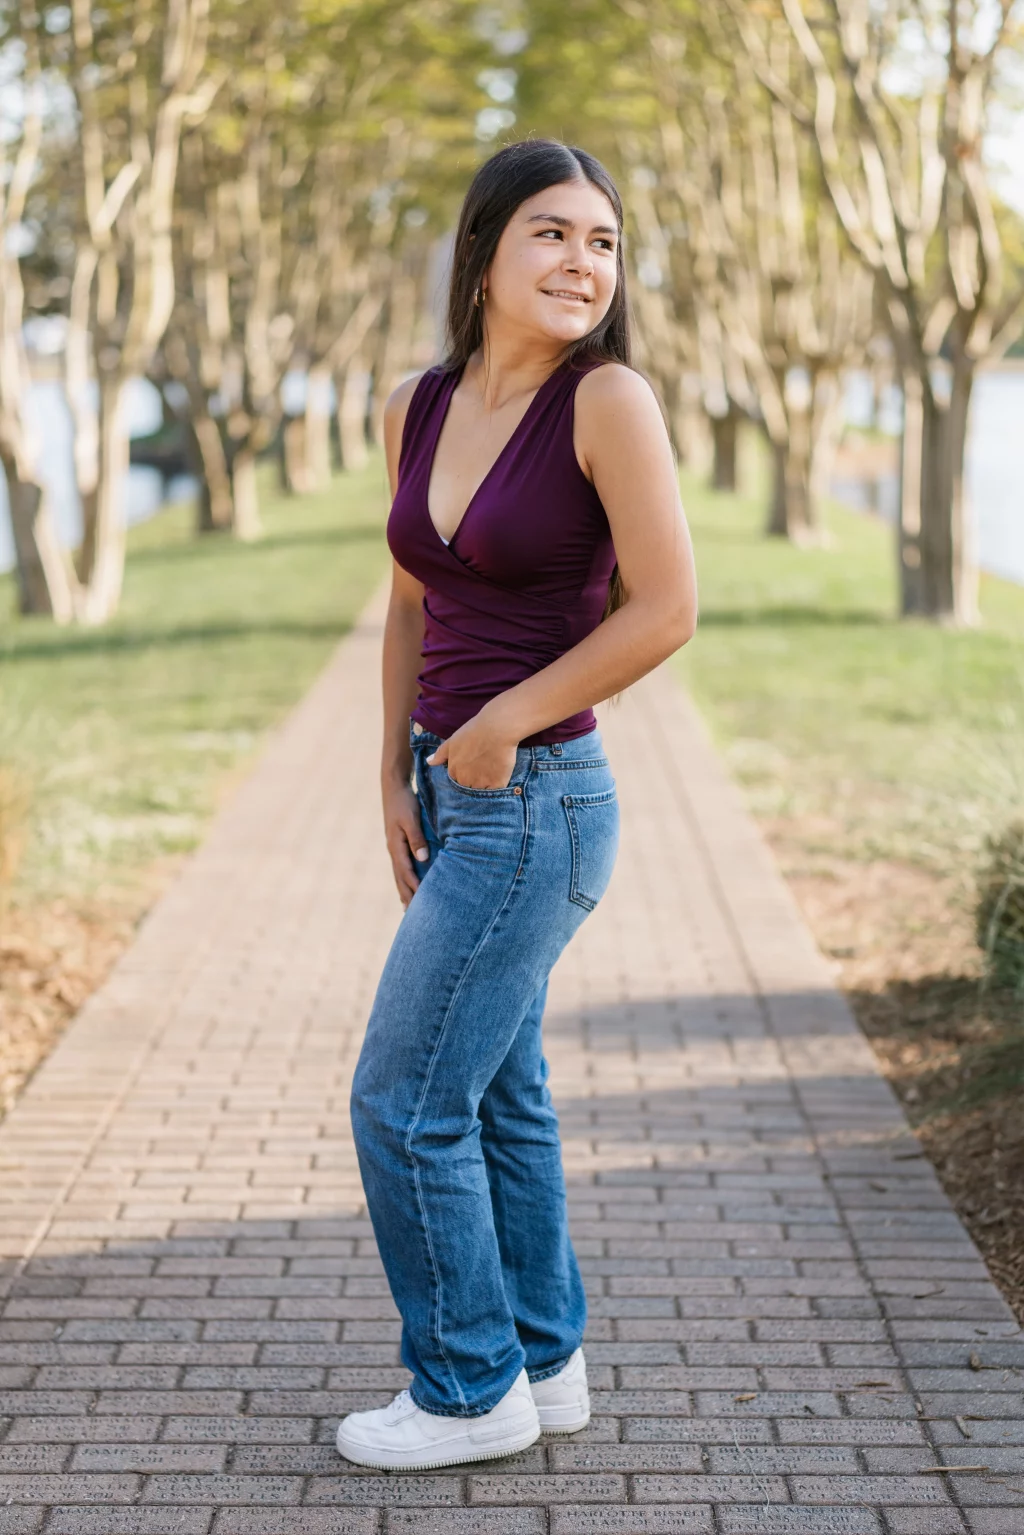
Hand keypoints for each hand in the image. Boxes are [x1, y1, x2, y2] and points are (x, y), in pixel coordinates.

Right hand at [382, 778, 428, 906]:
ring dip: (404, 891)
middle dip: (407, 896)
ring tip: (408, 908)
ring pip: (399, 874)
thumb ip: (416, 838)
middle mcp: (393, 850)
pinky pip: (401, 867)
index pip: (406, 872)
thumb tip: (423, 859)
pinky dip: (405, 879)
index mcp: (396, 846)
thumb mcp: (411, 818)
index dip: (414, 887)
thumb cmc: (404, 802)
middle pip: (400, 878)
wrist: (394, 787)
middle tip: (413, 916)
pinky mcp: (398, 844)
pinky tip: (409, 886)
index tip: (422, 901)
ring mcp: (394, 847)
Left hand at [426, 707, 517, 788]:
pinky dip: (496, 786)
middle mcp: (465, 781)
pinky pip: (495, 791)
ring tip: (491, 769)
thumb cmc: (473, 732)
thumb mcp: (452, 741)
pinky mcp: (497, 785)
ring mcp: (481, 784)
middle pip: (468, 786)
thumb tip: (429, 762)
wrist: (496, 729)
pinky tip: (499, 774)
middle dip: (473, 780)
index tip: (471, 764)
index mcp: (454, 771)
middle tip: (482, 765)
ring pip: (481, 791)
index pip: (456, 779)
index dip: (463, 772)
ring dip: (484, 784)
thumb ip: (440, 754)